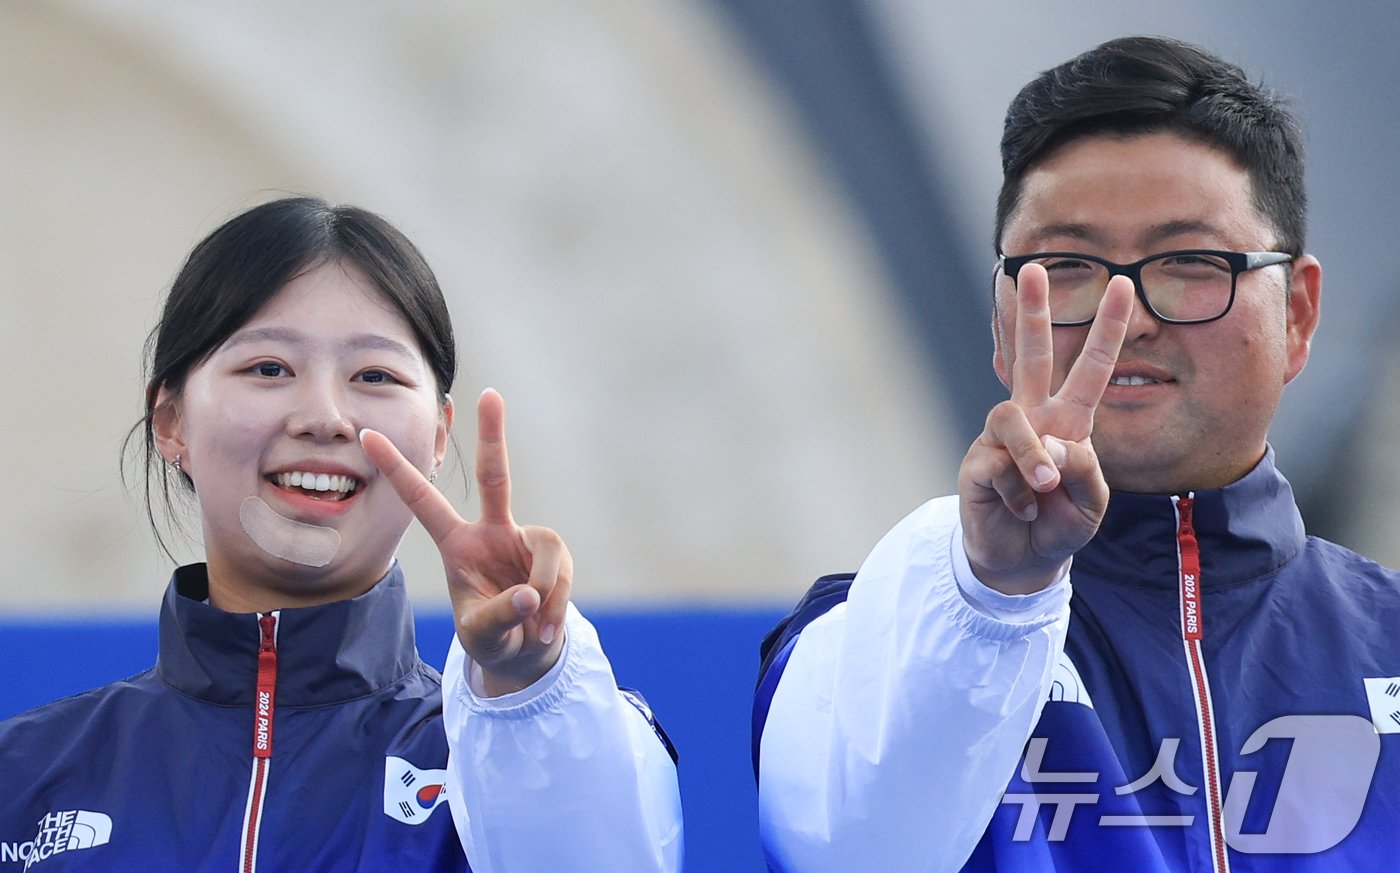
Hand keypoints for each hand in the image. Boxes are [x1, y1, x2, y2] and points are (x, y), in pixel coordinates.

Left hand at [361, 389, 571, 695]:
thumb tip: (530, 596)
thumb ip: (501, 615)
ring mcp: (525, 539)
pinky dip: (556, 606)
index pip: (422, 501)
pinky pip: (559, 574)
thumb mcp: (482, 635)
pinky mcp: (554, 554)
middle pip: (494, 476)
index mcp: (457, 545)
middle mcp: (492, 532)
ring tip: (536, 629)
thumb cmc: (491, 636)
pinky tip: (545, 631)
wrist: (525, 653)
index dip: (396, 469)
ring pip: (544, 551)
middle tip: (491, 394)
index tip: (367, 435)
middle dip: (494, 435)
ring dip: (544, 594)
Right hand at [958, 263, 1133, 593]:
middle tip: (1030, 268)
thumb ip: (1084, 470)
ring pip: (1010, 419)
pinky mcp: (977, 463)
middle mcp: (1033, 418)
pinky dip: (1017, 495)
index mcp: (1068, 420)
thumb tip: (1051, 445)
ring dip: (1032, 457)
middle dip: (1033, 311)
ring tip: (1042, 489)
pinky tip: (1021, 509)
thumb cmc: (1060, 522)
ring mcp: (1002, 439)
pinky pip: (998, 466)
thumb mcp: (1092, 501)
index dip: (1106, 328)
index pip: (1090, 367)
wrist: (1022, 560)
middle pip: (1032, 355)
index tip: (1122, 285)